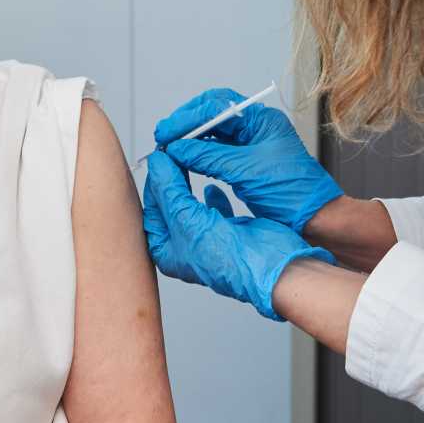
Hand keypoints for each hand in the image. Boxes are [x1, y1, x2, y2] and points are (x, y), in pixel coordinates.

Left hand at [142, 152, 334, 320]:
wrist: (272, 266)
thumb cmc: (231, 259)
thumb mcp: (190, 221)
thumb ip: (171, 192)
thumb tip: (158, 166)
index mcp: (166, 252)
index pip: (151, 211)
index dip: (154, 184)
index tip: (159, 160)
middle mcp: (184, 247)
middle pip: (170, 206)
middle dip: (170, 181)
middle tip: (171, 155)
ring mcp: (206, 238)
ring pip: (190, 204)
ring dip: (187, 184)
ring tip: (186, 162)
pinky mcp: (228, 230)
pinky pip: (214, 209)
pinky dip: (213, 196)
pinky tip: (211, 187)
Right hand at [154, 87, 343, 232]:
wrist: (315, 220)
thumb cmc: (293, 193)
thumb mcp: (245, 171)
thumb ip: (208, 156)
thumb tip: (177, 148)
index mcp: (262, 120)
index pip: (217, 106)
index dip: (188, 117)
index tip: (167, 132)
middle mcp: (256, 128)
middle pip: (212, 114)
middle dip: (186, 124)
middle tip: (164, 137)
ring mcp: (251, 146)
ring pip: (213, 133)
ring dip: (190, 139)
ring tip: (169, 149)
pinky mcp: (247, 164)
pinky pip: (217, 152)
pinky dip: (199, 155)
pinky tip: (185, 161)